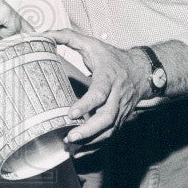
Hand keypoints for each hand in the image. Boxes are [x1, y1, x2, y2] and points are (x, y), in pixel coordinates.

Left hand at [45, 30, 150, 150]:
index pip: (99, 93)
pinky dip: (96, 146)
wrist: (143, 71)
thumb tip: (45, 35)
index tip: (70, 113)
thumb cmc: (113, 58)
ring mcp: (121, 110)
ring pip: (110, 130)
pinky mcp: (120, 120)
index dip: (86, 105)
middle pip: (107, 117)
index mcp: (109, 78)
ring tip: (72, 147)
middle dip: (89, 130)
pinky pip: (110, 136)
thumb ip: (68, 37)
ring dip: (92, 141)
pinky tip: (80, 152)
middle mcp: (117, 96)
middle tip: (70, 137)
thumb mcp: (92, 44)